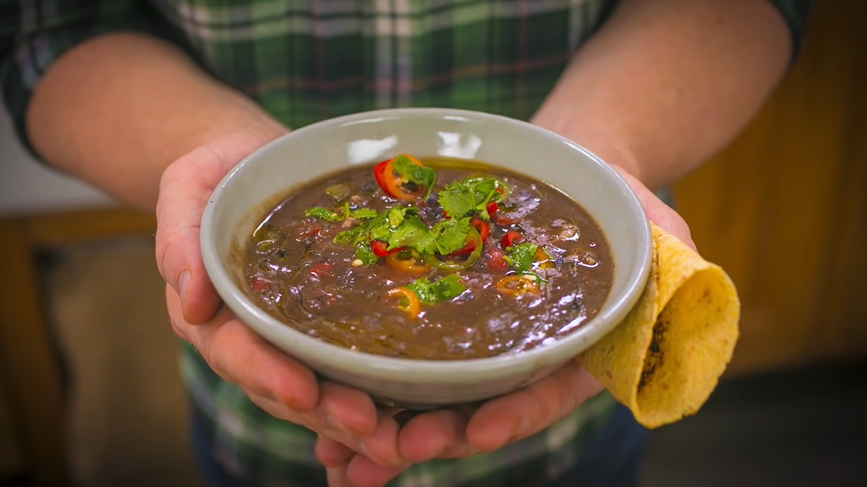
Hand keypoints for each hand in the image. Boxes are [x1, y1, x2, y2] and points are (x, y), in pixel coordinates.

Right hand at [154, 131, 403, 463]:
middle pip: (283, 386)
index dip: (267, 374)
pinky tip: (406, 410)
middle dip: (324, 411)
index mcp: (209, 312)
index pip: (235, 352)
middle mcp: (248, 336)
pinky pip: (345, 367)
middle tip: (369, 426)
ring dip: (352, 416)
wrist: (255, 163)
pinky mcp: (325, 329)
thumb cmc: (219, 172)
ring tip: (395, 436)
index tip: (302, 391)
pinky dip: (372, 393)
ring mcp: (288, 338)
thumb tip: (192, 299)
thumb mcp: (187, 186)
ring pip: (318, 389)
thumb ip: (179, 237)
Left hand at [317, 165, 695, 486]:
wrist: (562, 167)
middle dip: (437, 435)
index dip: (517, 416)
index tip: (477, 433)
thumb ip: (673, 256)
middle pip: (481, 409)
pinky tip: (322, 400)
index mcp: (579, 351)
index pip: (551, 394)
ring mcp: (478, 342)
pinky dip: (365, 384)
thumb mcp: (655, 222)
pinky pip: (400, 356)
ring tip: (339, 450)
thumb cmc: (613, 193)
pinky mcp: (439, 320)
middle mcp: (524, 357)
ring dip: (387, 428)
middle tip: (389, 448)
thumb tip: (688, 279)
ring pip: (432, 396)